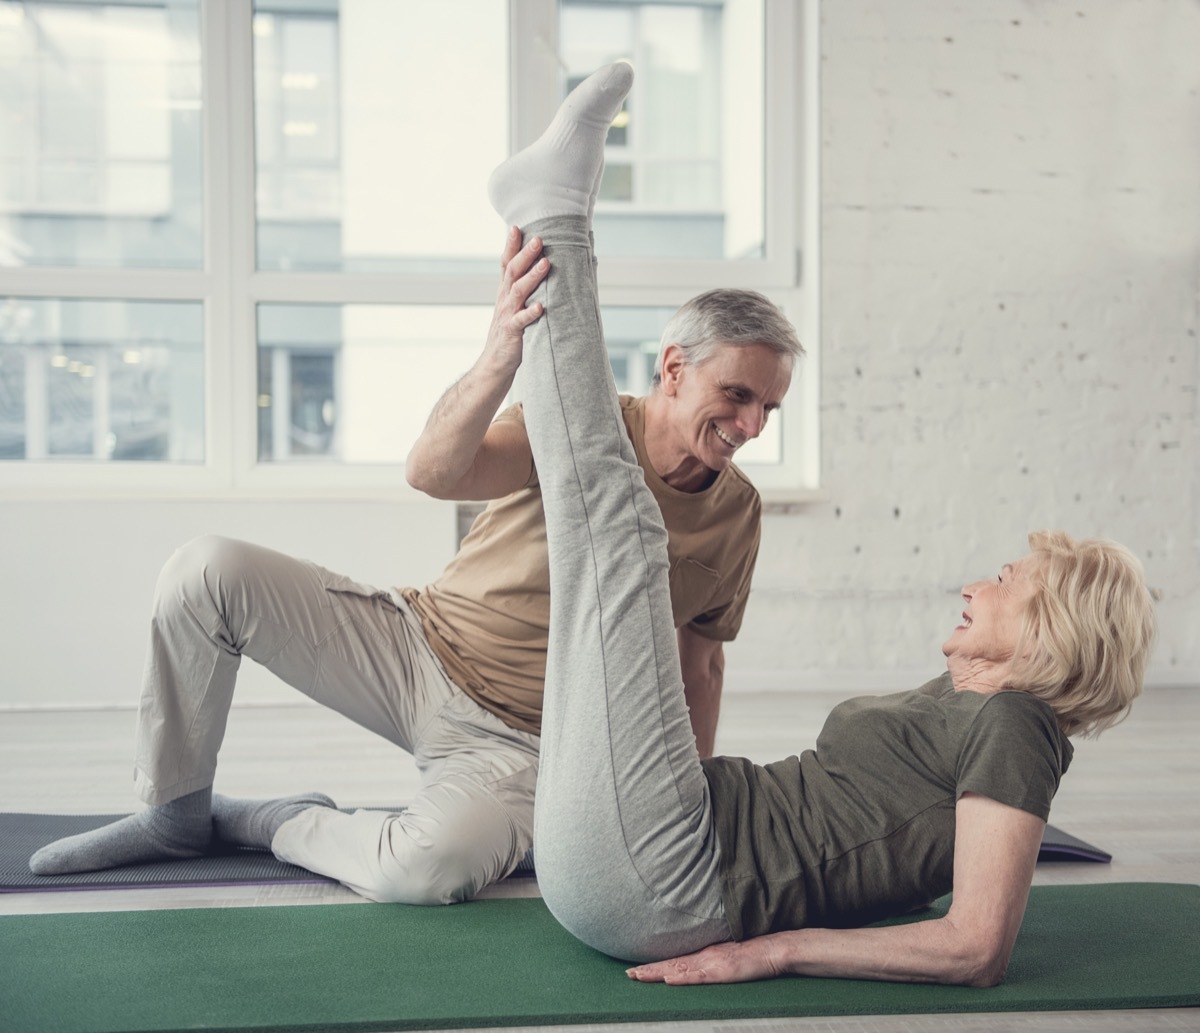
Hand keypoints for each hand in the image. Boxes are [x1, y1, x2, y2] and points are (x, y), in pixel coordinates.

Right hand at [483, 227, 549, 374]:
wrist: (495, 364)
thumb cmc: (510, 334)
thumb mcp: (513, 307)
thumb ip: (522, 289)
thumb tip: (540, 268)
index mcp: (505, 292)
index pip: (506, 264)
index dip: (510, 245)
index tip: (517, 227)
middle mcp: (504, 300)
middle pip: (513, 272)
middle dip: (525, 254)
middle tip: (538, 239)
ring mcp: (507, 315)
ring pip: (519, 291)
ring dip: (532, 277)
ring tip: (545, 264)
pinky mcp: (512, 333)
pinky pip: (521, 321)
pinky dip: (530, 313)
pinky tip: (540, 307)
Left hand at [626, 938, 784, 985]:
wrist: (771, 949)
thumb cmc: (750, 955)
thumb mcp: (725, 958)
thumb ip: (709, 962)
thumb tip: (691, 969)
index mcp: (702, 955)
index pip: (673, 962)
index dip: (653, 966)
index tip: (634, 971)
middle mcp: (702, 957)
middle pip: (670, 965)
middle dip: (648, 971)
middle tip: (627, 975)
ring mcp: (710, 964)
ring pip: (678, 969)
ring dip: (657, 973)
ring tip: (638, 976)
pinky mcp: (720, 971)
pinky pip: (698, 976)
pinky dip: (683, 978)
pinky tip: (669, 980)